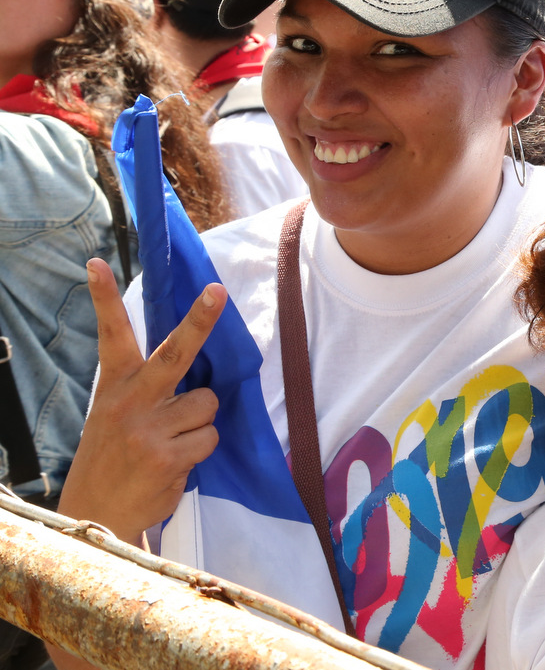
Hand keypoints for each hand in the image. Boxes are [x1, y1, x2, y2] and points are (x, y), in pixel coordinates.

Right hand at [56, 258, 226, 544]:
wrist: (96, 513)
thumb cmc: (115, 457)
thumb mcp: (116, 415)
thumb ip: (149, 389)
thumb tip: (201, 371)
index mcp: (115, 386)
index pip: (112, 336)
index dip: (104, 299)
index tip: (97, 263)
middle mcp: (130, 402)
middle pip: (175, 353)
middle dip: (200, 321)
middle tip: (218, 292)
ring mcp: (148, 430)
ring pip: (207, 404)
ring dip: (200, 423)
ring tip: (171, 443)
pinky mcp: (167, 457)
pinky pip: (209, 437)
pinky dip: (200, 450)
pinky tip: (173, 464)